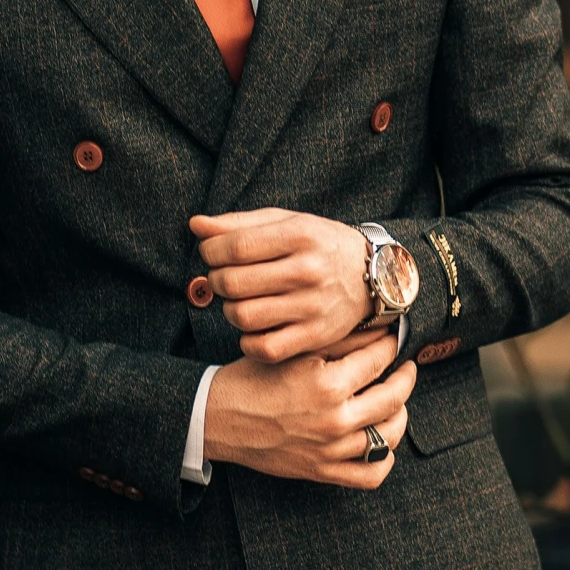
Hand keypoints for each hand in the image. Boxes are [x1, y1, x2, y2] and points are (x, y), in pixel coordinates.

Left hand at [190, 208, 370, 361]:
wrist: (373, 276)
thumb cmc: (320, 245)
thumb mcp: (287, 222)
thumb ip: (239, 224)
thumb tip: (196, 225)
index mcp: (300, 236)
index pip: (235, 246)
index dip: (210, 251)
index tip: (211, 253)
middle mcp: (308, 271)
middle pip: (233, 282)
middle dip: (217, 279)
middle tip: (224, 277)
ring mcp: (312, 306)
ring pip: (242, 316)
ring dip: (229, 309)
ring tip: (238, 300)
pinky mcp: (315, 336)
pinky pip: (263, 347)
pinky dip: (247, 341)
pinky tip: (252, 327)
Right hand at [202, 333, 415, 488]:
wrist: (219, 417)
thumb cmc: (253, 379)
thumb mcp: (294, 351)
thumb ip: (339, 341)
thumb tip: (378, 331)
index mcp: (328, 384)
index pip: (380, 360)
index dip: (391, 346)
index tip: (393, 341)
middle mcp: (335, 419)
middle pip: (394, 397)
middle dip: (406, 377)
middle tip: (405, 368)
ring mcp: (331, 449)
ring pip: (389, 436)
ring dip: (399, 415)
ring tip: (394, 402)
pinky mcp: (322, 471)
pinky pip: (371, 475)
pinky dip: (385, 460)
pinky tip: (381, 441)